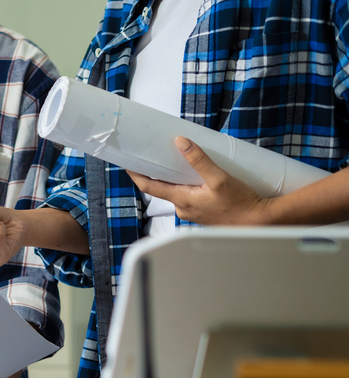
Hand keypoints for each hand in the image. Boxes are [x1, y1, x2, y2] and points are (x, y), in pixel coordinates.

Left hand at [128, 137, 272, 225]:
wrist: (260, 223)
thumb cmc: (241, 204)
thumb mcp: (220, 178)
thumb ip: (199, 160)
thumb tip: (180, 142)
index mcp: (182, 200)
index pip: (150, 187)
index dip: (137, 175)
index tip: (128, 164)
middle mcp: (183, 209)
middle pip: (164, 188)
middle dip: (160, 173)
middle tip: (157, 155)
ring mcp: (192, 213)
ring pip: (178, 192)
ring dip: (177, 178)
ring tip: (180, 160)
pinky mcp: (203, 213)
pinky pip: (190, 196)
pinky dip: (189, 185)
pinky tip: (198, 176)